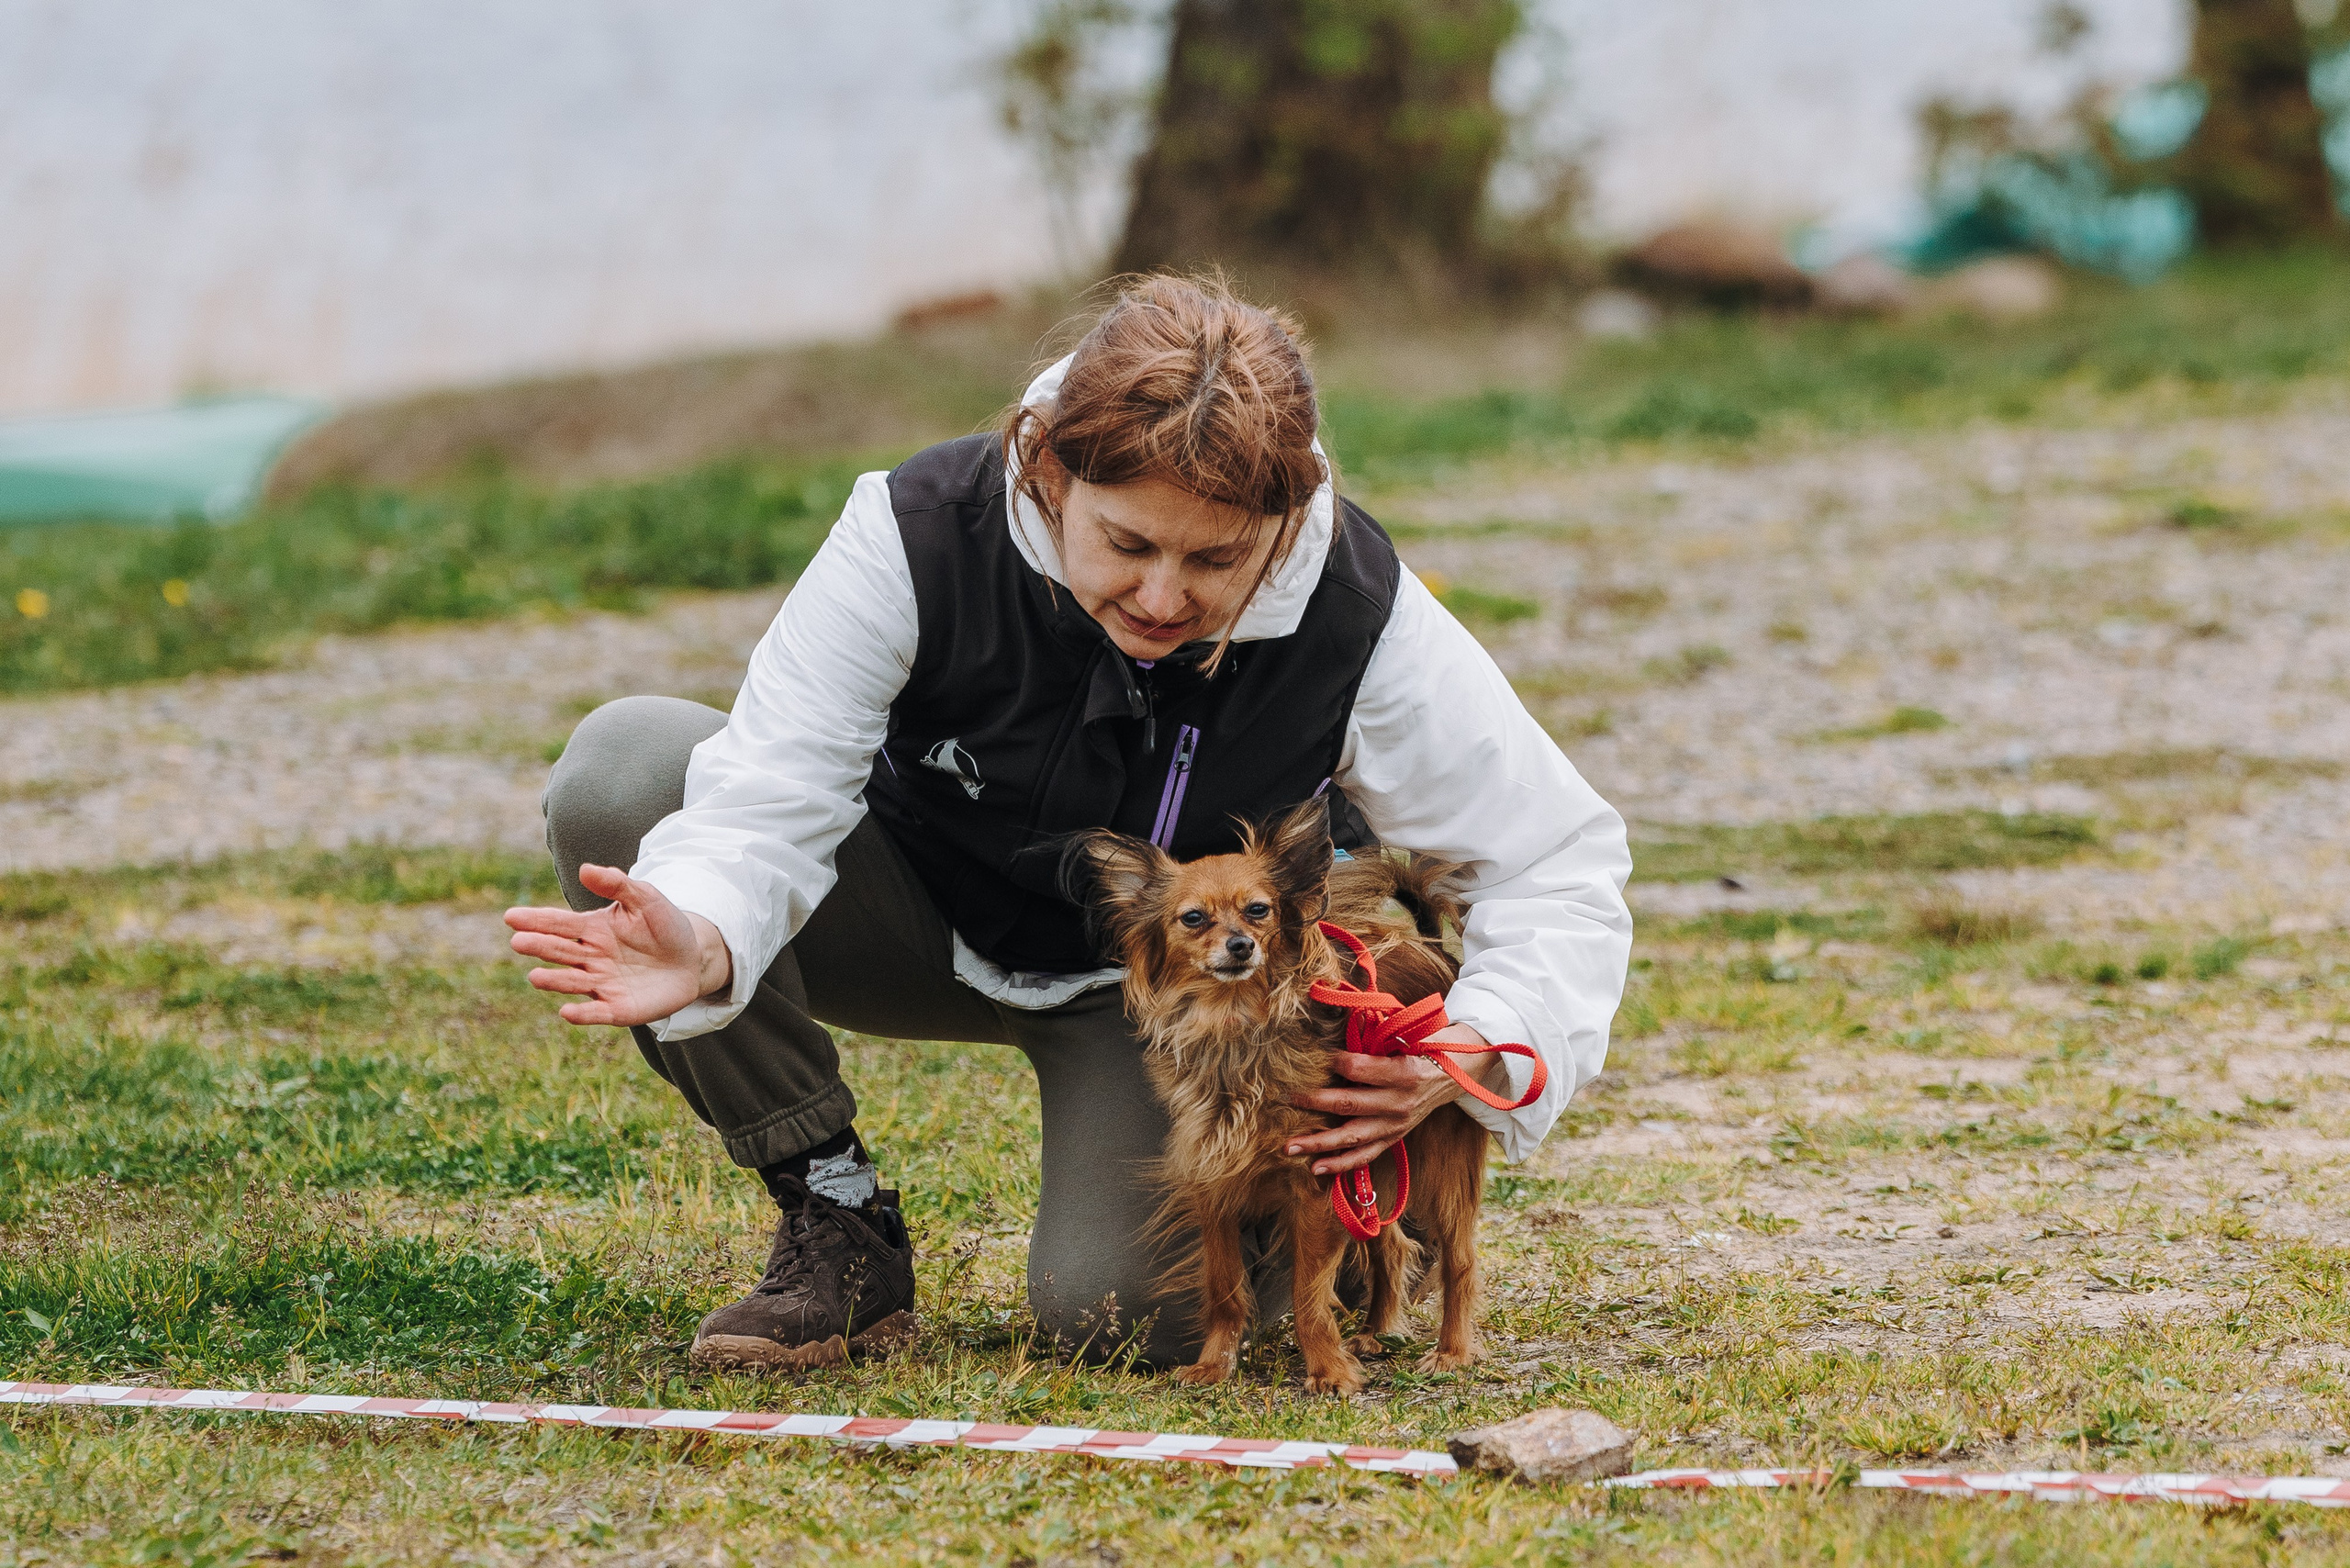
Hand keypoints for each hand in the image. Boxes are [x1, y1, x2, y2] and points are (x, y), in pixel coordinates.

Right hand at [504, 864, 732, 1026]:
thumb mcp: (646, 898)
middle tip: (518, 942)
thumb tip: (584, 868)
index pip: (559, 923)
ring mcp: (601, 984)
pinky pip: (596, 1012)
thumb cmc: (665, 926)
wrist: (693, 959)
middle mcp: (590, 957)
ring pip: (572, 982)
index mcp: (592, 929)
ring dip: (554, 981)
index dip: (536, 920)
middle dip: (538, 947)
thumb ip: (617, 884)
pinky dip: (582, 1014)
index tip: (512, 916)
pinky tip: (567, 1012)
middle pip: (560, 951)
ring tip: (536, 976)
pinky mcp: (617, 1009)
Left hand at [1285, 1024, 1491, 1176]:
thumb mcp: (1405, 1035)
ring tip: (1290, 1147)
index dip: (1333, 1062)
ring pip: (1353, 1138)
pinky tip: (1316, 1168)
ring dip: (1319, 1144)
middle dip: (1314, 1103)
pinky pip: (1365, 1156)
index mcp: (1402, 1073)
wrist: (1453, 1075)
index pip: (1358, 1069)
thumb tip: (1340, 1023)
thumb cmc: (1423, 1048)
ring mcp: (1395, 1125)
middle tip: (1286, 1100)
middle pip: (1349, 1104)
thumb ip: (1374, 1034)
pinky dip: (1341, 1164)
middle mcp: (1398, 1103)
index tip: (1312, 1057)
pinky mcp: (1393, 1139)